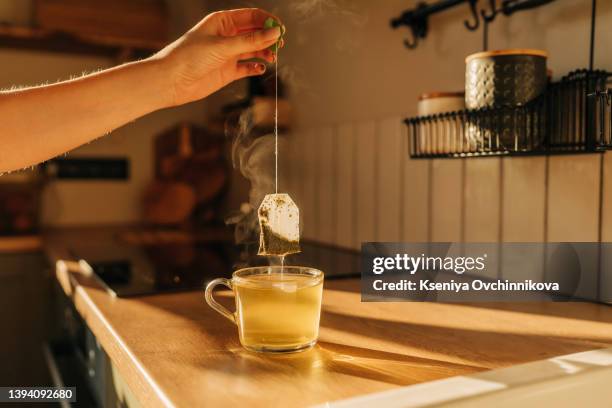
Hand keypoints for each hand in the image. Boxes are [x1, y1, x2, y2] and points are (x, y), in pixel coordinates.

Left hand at [154, 8, 283, 105]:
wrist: (172, 81)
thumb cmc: (189, 57)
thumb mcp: (222, 46)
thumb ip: (250, 41)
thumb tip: (274, 32)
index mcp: (222, 21)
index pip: (252, 16)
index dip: (268, 21)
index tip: (280, 29)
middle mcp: (227, 36)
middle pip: (255, 33)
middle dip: (269, 38)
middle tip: (280, 45)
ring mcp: (228, 54)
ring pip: (254, 50)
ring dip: (265, 53)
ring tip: (272, 58)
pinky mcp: (228, 71)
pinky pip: (247, 67)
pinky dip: (256, 67)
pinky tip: (260, 68)